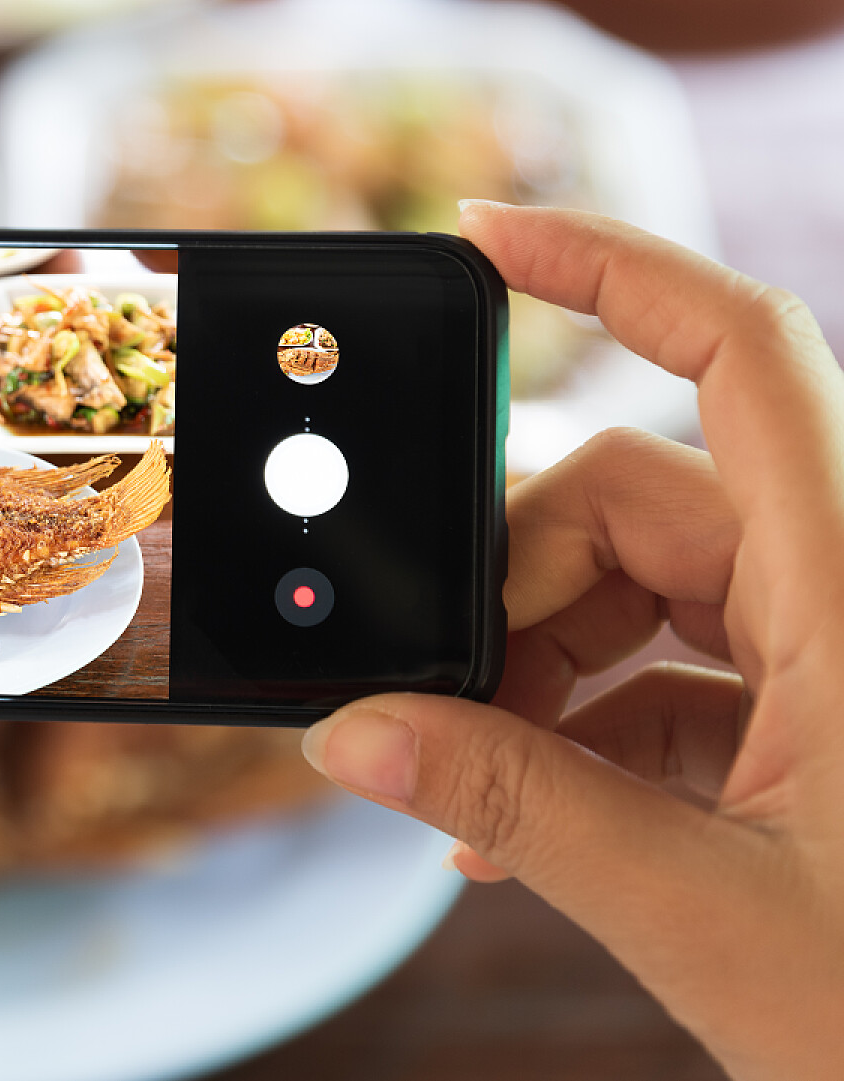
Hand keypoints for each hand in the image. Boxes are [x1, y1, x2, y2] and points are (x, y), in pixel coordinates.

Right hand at [301, 202, 843, 1078]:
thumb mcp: (704, 914)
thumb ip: (519, 809)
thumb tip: (353, 735)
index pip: (743, 352)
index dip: (613, 263)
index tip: (480, 235)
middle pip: (639, 493)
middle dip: (516, 585)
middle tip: (444, 702)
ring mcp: (831, 658)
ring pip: (641, 584)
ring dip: (537, 671)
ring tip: (483, 796)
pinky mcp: (812, 720)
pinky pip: (664, 672)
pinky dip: (580, 727)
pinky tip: (518, 825)